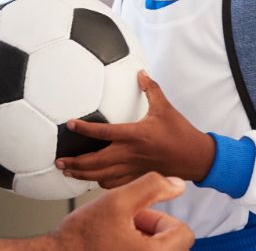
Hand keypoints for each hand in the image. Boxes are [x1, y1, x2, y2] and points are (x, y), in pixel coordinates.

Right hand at [52, 173, 193, 249]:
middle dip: (150, 229)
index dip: (158, 218)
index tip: (135, 217)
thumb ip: (150, 187)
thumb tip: (177, 184)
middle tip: (123, 225)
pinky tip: (114, 246)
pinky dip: (134, 250)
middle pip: (172, 243)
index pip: (183, 232)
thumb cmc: (82, 235)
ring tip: (116, 235)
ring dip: (142, 240)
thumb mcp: (117, 201)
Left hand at [55, 71, 214, 186]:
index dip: (84, 129)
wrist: (197, 158)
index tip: (68, 124)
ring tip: (67, 171)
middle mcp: (130, 154)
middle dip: (75, 163)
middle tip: (58, 160)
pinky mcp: (138, 177)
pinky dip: (100, 182)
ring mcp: (133, 169)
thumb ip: (151, 88)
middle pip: (96, 162)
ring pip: (102, 176)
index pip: (103, 133)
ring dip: (83, 175)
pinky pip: (115, 183)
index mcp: (135, 135)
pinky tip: (91, 179)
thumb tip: (141, 72)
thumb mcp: (165, 107)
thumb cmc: (180, 132)